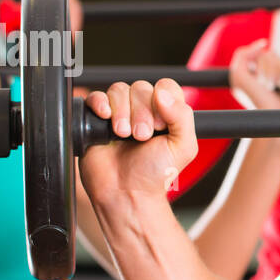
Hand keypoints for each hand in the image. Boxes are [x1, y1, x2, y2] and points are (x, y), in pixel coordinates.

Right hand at [79, 79, 197, 204]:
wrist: (126, 193)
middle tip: (141, 137)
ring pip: (119, 90)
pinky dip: (100, 103)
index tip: (160, 126)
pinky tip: (105, 117)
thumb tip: (161, 93)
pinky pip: (96, 96)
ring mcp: (120, 113)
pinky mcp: (97, 119)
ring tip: (123, 135)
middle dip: (141, 112)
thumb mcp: (182, 147)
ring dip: (122, 112)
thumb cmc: (155, 174)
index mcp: (166, 113)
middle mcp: (143, 110)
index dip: (163, 101)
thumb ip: (182, 117)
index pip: (166, 87)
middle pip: (141, 88)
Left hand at [228, 39, 279, 110]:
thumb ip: (242, 55)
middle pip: (269, 55)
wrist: (278, 117)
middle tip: (268, 87)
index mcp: (251, 72)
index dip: (256, 59)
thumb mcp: (239, 77)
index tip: (258, 73)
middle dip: (268, 70)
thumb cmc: (257, 100)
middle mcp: (266, 72)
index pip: (255, 53)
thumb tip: (263, 44)